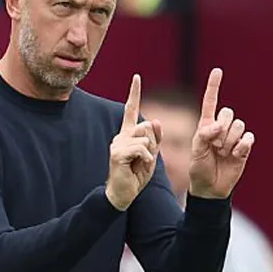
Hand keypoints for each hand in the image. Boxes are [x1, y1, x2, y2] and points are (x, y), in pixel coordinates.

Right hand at [106, 74, 162, 211]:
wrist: (123, 193)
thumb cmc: (136, 175)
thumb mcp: (151, 155)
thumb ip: (155, 139)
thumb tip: (155, 120)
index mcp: (128, 134)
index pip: (131, 109)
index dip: (134, 93)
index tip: (136, 77)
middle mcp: (121, 135)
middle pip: (145, 126)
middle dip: (152, 143)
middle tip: (144, 159)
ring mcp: (117, 143)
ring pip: (145, 138)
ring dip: (149, 153)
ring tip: (139, 164)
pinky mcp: (117, 153)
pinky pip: (141, 149)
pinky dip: (145, 159)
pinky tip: (137, 167)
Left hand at [189, 68, 253, 199]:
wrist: (210, 187)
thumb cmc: (199, 168)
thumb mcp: (196, 150)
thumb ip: (205, 134)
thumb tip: (220, 126)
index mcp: (206, 125)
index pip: (210, 101)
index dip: (214, 86)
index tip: (217, 71)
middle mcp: (221, 128)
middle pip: (228, 113)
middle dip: (222, 129)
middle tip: (215, 145)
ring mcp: (234, 138)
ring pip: (239, 125)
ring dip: (230, 140)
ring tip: (223, 153)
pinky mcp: (244, 147)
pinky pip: (249, 137)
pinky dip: (242, 145)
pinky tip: (235, 154)